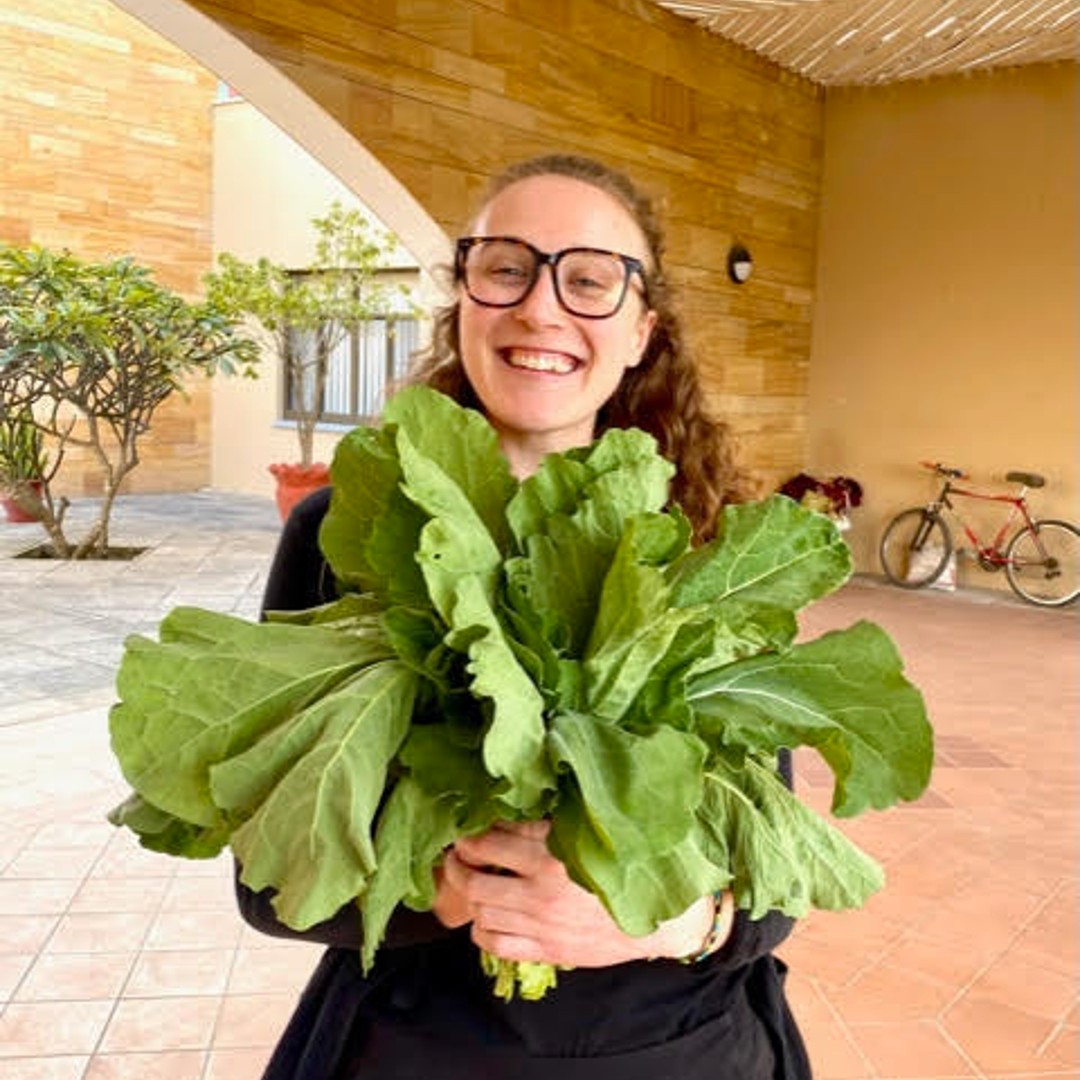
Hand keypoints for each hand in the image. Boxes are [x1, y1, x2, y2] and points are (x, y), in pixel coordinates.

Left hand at [433, 820, 728, 966]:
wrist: (662, 917)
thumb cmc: (629, 864)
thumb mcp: (592, 830)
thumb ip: (554, 816)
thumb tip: (519, 791)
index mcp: (552, 854)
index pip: (490, 841)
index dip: (469, 834)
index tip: (465, 827)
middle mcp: (541, 891)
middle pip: (473, 880)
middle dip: (456, 865)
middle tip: (455, 855)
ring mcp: (542, 924)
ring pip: (480, 913)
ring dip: (468, 897)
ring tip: (469, 882)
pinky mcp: (548, 950)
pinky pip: (496, 945)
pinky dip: (482, 931)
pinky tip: (486, 917)